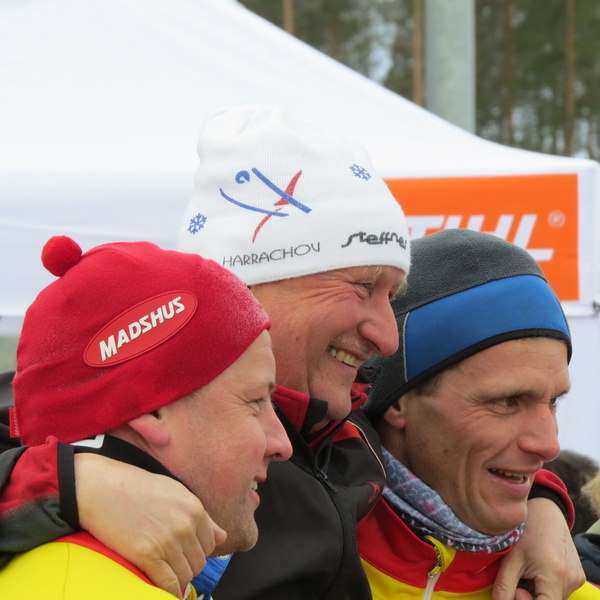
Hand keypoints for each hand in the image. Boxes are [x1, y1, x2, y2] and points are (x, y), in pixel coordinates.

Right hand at [75, 453, 225, 597]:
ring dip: (176, 579)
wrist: (100, 488)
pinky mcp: (147, 555)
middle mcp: (185, 525)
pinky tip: (159, 588)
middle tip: (171, 564)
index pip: (211, 544)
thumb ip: (200, 515)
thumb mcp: (174, 492)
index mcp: (194, 508)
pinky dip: (167, 590)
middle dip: (187, 566)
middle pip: (199, 562)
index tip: (184, 554)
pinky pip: (168, 583)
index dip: (197, 551)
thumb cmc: (135, 487)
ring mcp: (167, 541)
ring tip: (163, 573)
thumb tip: (222, 537)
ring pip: (185, 575)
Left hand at [492, 497, 584, 599]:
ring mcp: (577, 579)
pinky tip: (537, 567)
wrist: (545, 510)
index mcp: (555, 577)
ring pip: (552, 597)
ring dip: (537, 590)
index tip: (515, 590)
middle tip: (518, 577)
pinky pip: (559, 589)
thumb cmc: (525, 530)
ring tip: (527, 569)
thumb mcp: (510, 558)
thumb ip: (504, 586)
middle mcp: (571, 581)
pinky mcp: (578, 575)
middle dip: (529, 596)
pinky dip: (546, 585)